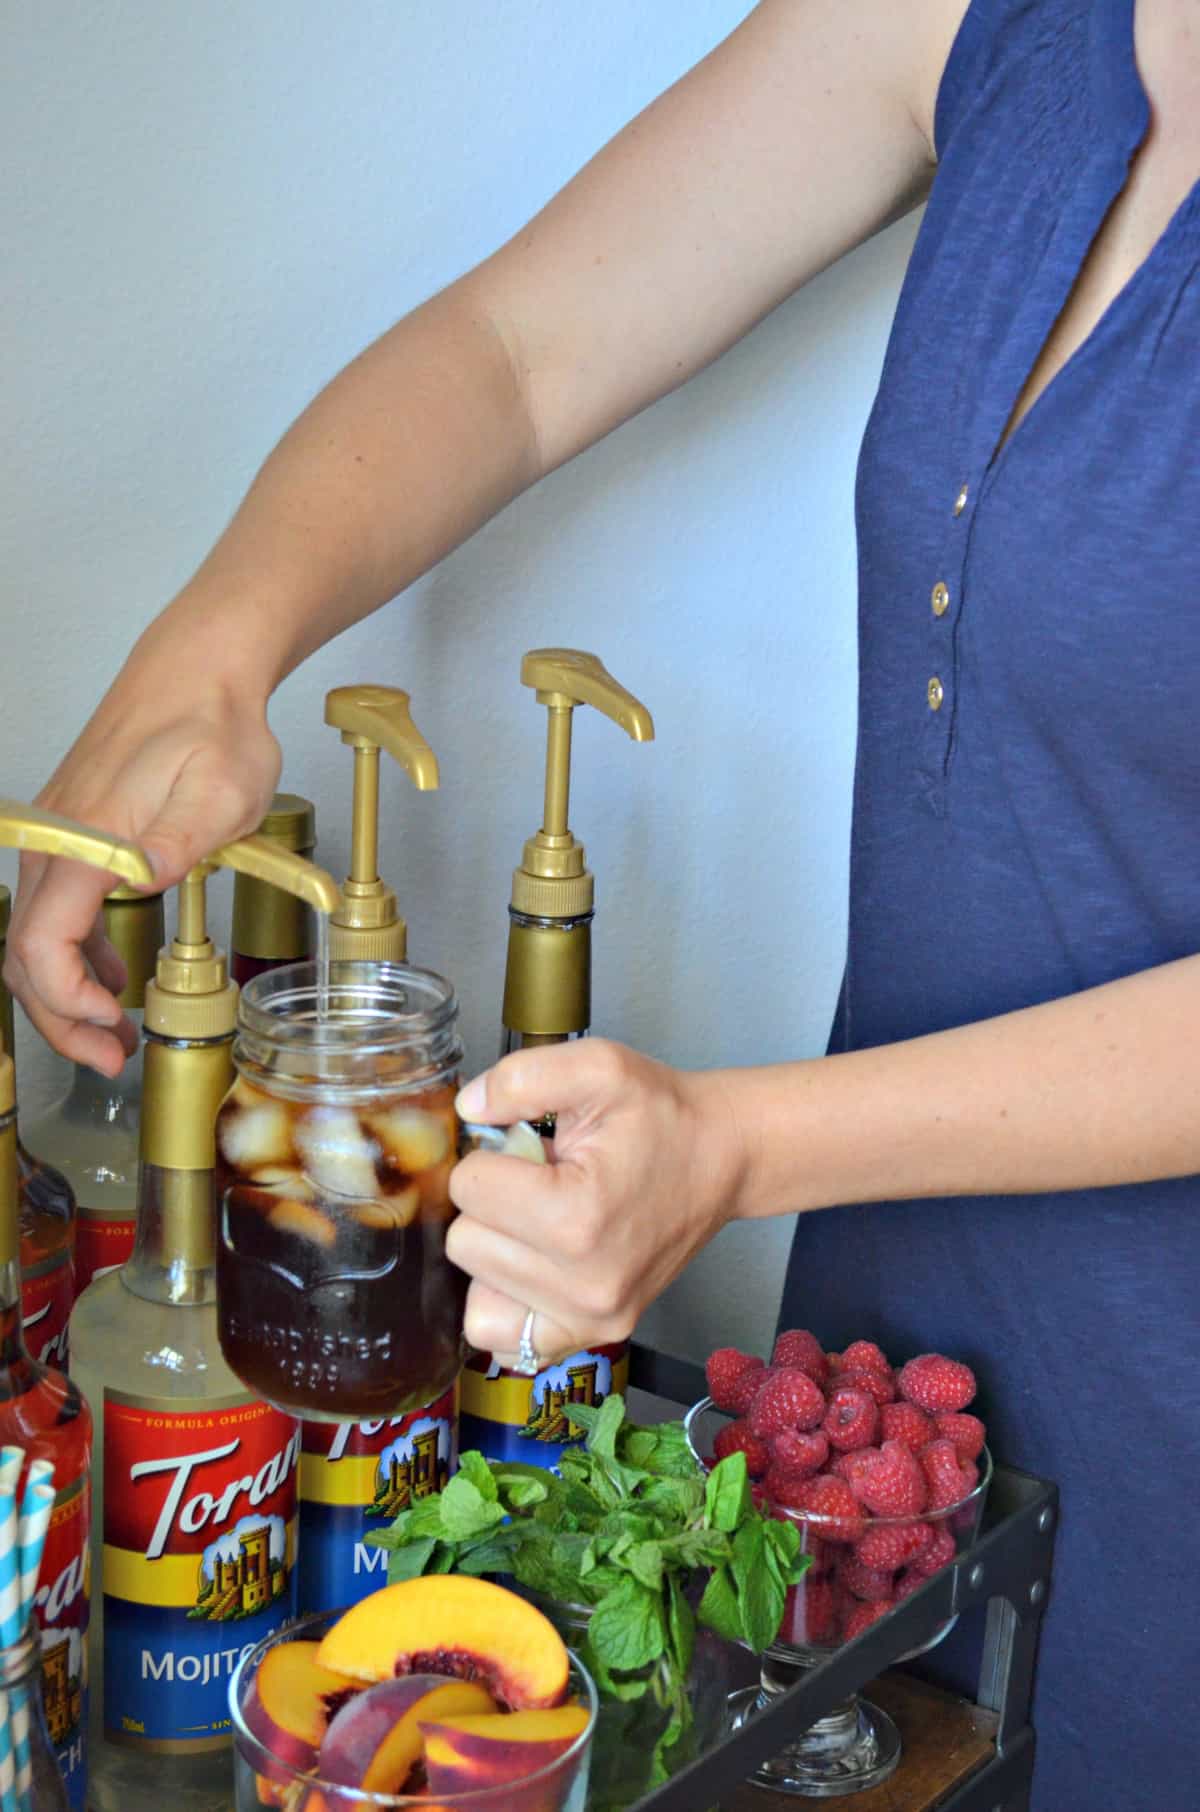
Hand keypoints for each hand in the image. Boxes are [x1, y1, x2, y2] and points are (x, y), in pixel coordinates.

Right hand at [4, 617, 279, 1074]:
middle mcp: (56, 842)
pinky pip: (56, 909)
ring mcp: (59, 838)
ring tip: (115, 1032)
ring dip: (67, 992)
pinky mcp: (73, 835)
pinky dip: (77, 954)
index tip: (110, 1023)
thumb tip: (145, 882)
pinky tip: (114, 975)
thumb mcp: (223, 789)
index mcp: (86, 839)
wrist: (196, 671)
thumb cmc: (214, 725)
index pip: (40, 943)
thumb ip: (180, 841)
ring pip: (35, 936)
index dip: (65, 999)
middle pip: (25, 953)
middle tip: (110, 1056)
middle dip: (62, 1016)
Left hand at [447, 1038, 746, 1368]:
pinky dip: (507, 1302)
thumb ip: (522, 1076)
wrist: (720, 1156)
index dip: (491, 1157)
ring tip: (544, 1223)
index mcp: (578, 1216)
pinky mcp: (597, 1333)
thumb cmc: (662, 1116)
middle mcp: (586, 1283)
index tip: (532, 1151)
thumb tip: (469, 1108)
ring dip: (497, 1253)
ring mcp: (593, 1317)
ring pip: (475, 1292)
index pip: (467, 1187)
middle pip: (465, 1244)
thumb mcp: (599, 1067)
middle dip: (492, 1206)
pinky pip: (505, 1340)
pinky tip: (537, 1264)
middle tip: (542, 1185)